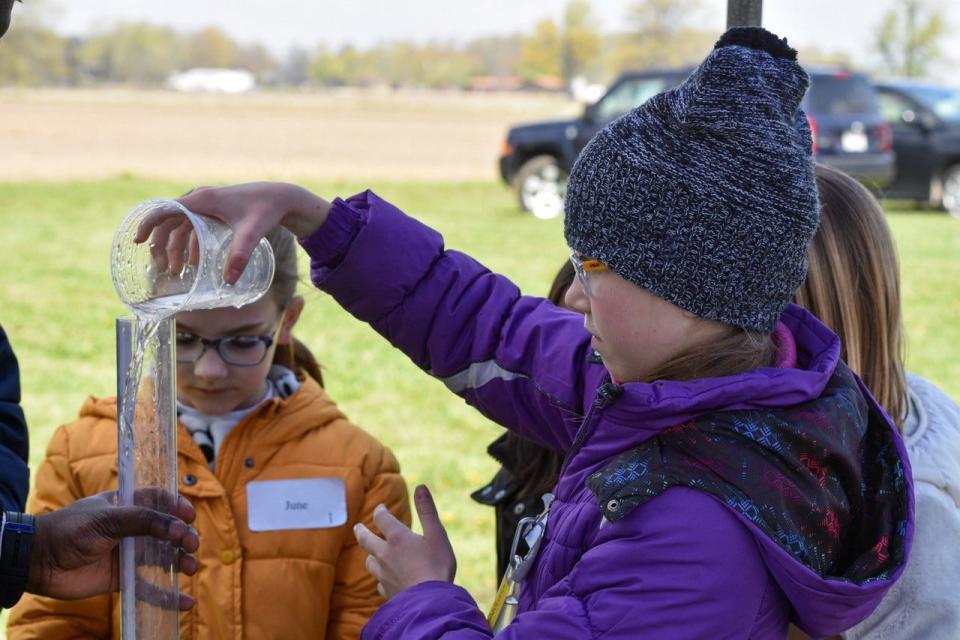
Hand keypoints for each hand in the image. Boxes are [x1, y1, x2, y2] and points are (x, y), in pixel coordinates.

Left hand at [27, 490, 199, 606]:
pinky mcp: (122, 578)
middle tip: (191, 545)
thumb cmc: (71, 530)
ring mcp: (128, 554)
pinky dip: (167, 595)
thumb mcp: (108, 518)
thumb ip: (144, 521)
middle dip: (184, 537)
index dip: (177, 507)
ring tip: (189, 568)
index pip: (160, 501)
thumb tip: (180, 528)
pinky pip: (149, 586)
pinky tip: (184, 602)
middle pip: (168, 530)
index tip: (189, 517)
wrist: (39, 562)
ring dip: (180, 562)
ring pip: (163, 557)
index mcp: (127, 504)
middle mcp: (132, 528)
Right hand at [134, 182, 330, 283]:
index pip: (165, 209)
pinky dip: (190, 244)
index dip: (148, 224)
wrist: (282, 197)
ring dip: (176, 247)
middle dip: (163, 245)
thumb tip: (228, 282)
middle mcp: (201, 200)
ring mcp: (208, 205)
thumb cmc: (266, 210)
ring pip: (181, 226)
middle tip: (164, 268)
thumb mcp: (251, 233)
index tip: (137, 240)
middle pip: (170, 221)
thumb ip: (239, 256)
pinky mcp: (216, 211)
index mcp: (202, 200)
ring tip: (177, 271)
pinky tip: (192, 263)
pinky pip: (194, 227)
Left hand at [354, 485, 455, 599]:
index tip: (381, 508)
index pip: (382, 518)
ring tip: (371, 553)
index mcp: (397, 538)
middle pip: (366, 539)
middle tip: (357, 527)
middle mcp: (385, 554)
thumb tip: (421, 486)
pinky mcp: (386, 591)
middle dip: (361, 531)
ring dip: (370, 555)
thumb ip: (427, 510)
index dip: (380, 510)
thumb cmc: (437, 566)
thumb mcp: (437, 534)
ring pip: (369, 562)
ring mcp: (383, 574)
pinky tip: (385, 580)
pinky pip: (378, 583)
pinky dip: (380, 578)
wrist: (430, 602)